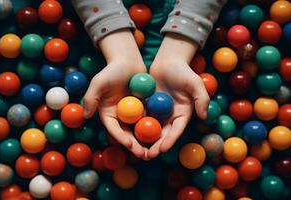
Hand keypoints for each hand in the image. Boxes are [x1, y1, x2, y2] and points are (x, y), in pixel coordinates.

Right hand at [83, 30, 147, 157]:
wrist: (128, 61)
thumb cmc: (112, 70)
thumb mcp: (99, 82)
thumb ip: (91, 98)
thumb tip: (85, 115)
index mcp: (108, 113)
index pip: (113, 129)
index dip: (120, 138)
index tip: (129, 144)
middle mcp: (120, 116)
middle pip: (127, 134)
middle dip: (134, 145)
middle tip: (143, 153)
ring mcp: (132, 114)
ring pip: (139, 130)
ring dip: (145, 141)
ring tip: (154, 150)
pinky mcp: (143, 109)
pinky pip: (149, 120)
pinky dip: (154, 129)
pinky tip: (163, 135)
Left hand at [146, 33, 209, 158]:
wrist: (167, 61)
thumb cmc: (183, 71)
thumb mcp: (195, 83)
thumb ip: (202, 98)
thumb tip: (204, 116)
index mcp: (182, 114)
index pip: (176, 130)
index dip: (170, 140)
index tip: (162, 149)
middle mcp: (170, 116)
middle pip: (163, 134)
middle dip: (156, 146)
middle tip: (147, 156)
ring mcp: (158, 112)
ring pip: (151, 129)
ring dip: (144, 140)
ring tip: (136, 150)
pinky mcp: (148, 107)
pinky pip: (141, 118)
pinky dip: (135, 126)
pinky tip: (127, 134)